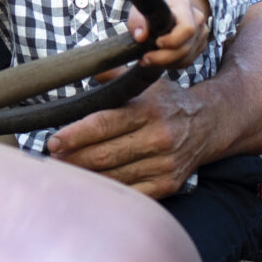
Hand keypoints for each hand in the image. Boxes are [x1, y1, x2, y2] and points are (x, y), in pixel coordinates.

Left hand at [46, 77, 214, 198]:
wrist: (209, 124)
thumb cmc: (167, 102)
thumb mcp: (145, 83)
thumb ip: (113, 76)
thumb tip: (80, 67)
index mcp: (148, 110)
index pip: (104, 124)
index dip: (75, 135)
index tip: (53, 142)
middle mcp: (158, 138)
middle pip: (105, 155)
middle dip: (74, 159)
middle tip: (52, 160)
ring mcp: (164, 164)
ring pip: (114, 178)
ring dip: (86, 178)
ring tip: (66, 173)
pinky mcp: (167, 184)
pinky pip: (131, 193)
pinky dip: (108, 192)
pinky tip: (91, 188)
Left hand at [128, 0, 209, 70]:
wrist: (168, 9)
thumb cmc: (154, 9)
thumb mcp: (142, 10)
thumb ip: (139, 21)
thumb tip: (141, 36)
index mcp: (184, 7)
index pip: (187, 28)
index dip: (172, 41)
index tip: (156, 43)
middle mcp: (197, 20)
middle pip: (185, 48)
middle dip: (163, 58)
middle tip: (145, 59)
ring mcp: (201, 34)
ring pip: (186, 58)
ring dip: (165, 63)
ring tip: (148, 60)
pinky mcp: (200, 45)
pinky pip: (187, 61)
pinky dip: (172, 64)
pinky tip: (159, 60)